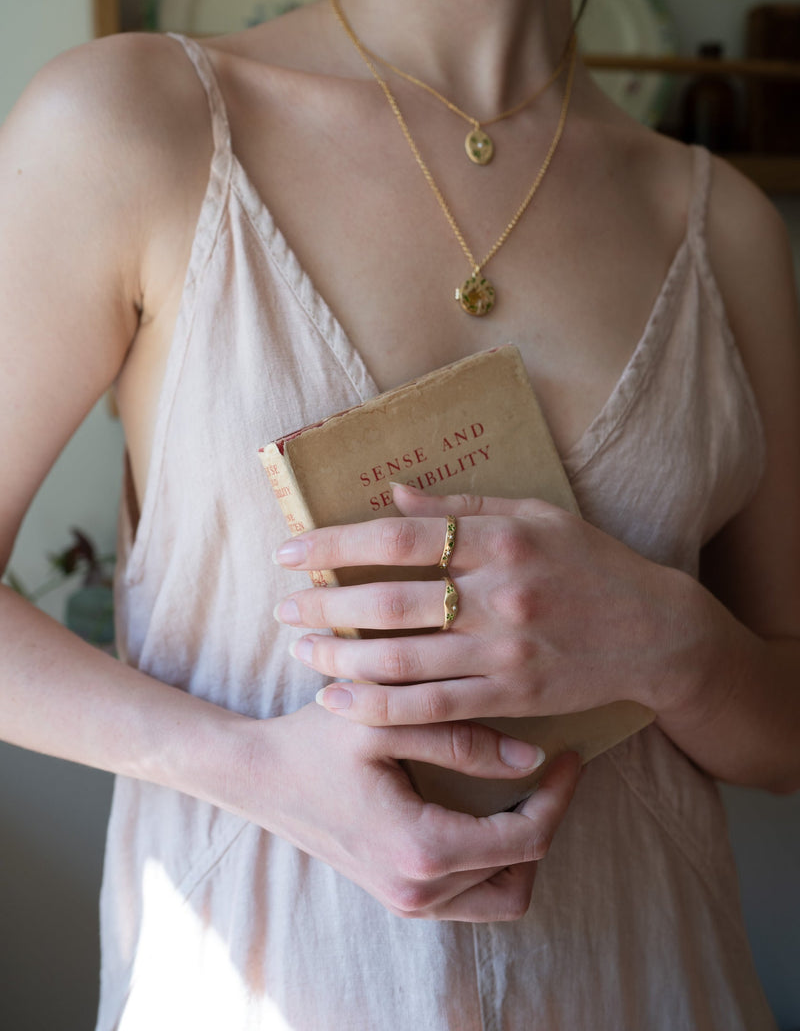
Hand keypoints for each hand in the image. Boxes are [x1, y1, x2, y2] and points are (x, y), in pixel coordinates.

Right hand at [251, 700, 580, 920]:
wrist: (256, 776)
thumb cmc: (314, 740)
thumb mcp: (385, 722)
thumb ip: (461, 740)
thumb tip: (533, 760)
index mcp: (421, 849)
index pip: (526, 839)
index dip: (560, 796)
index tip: (570, 753)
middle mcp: (418, 891)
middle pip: (522, 876)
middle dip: (547, 824)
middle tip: (552, 774)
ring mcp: (406, 901)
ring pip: (500, 895)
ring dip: (521, 848)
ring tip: (524, 789)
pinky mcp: (398, 896)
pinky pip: (469, 896)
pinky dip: (492, 860)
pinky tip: (488, 807)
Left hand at [275, 484, 691, 726]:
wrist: (656, 632)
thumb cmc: (592, 564)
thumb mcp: (538, 515)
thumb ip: (465, 507)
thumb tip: (395, 495)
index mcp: (502, 540)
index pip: (400, 539)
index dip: (335, 544)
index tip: (290, 550)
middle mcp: (499, 595)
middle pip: (388, 601)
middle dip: (322, 605)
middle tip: (283, 609)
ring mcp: (504, 652)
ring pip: (400, 661)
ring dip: (339, 657)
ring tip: (301, 651)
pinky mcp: (511, 698)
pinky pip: (431, 708)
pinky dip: (378, 706)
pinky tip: (340, 700)